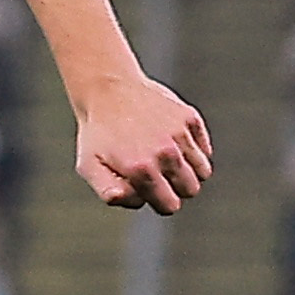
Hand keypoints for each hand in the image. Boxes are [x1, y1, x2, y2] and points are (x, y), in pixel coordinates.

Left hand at [78, 76, 211, 213]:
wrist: (106, 89)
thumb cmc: (97, 133)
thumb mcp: (89, 166)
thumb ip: (109, 192)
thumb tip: (138, 201)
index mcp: (141, 169)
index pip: (170, 206)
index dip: (159, 202)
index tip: (146, 189)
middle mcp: (165, 152)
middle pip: (191, 189)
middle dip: (175, 188)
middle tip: (156, 173)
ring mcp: (179, 133)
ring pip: (203, 171)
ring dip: (187, 171)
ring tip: (165, 159)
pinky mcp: (189, 117)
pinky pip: (205, 148)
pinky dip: (194, 151)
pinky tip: (173, 143)